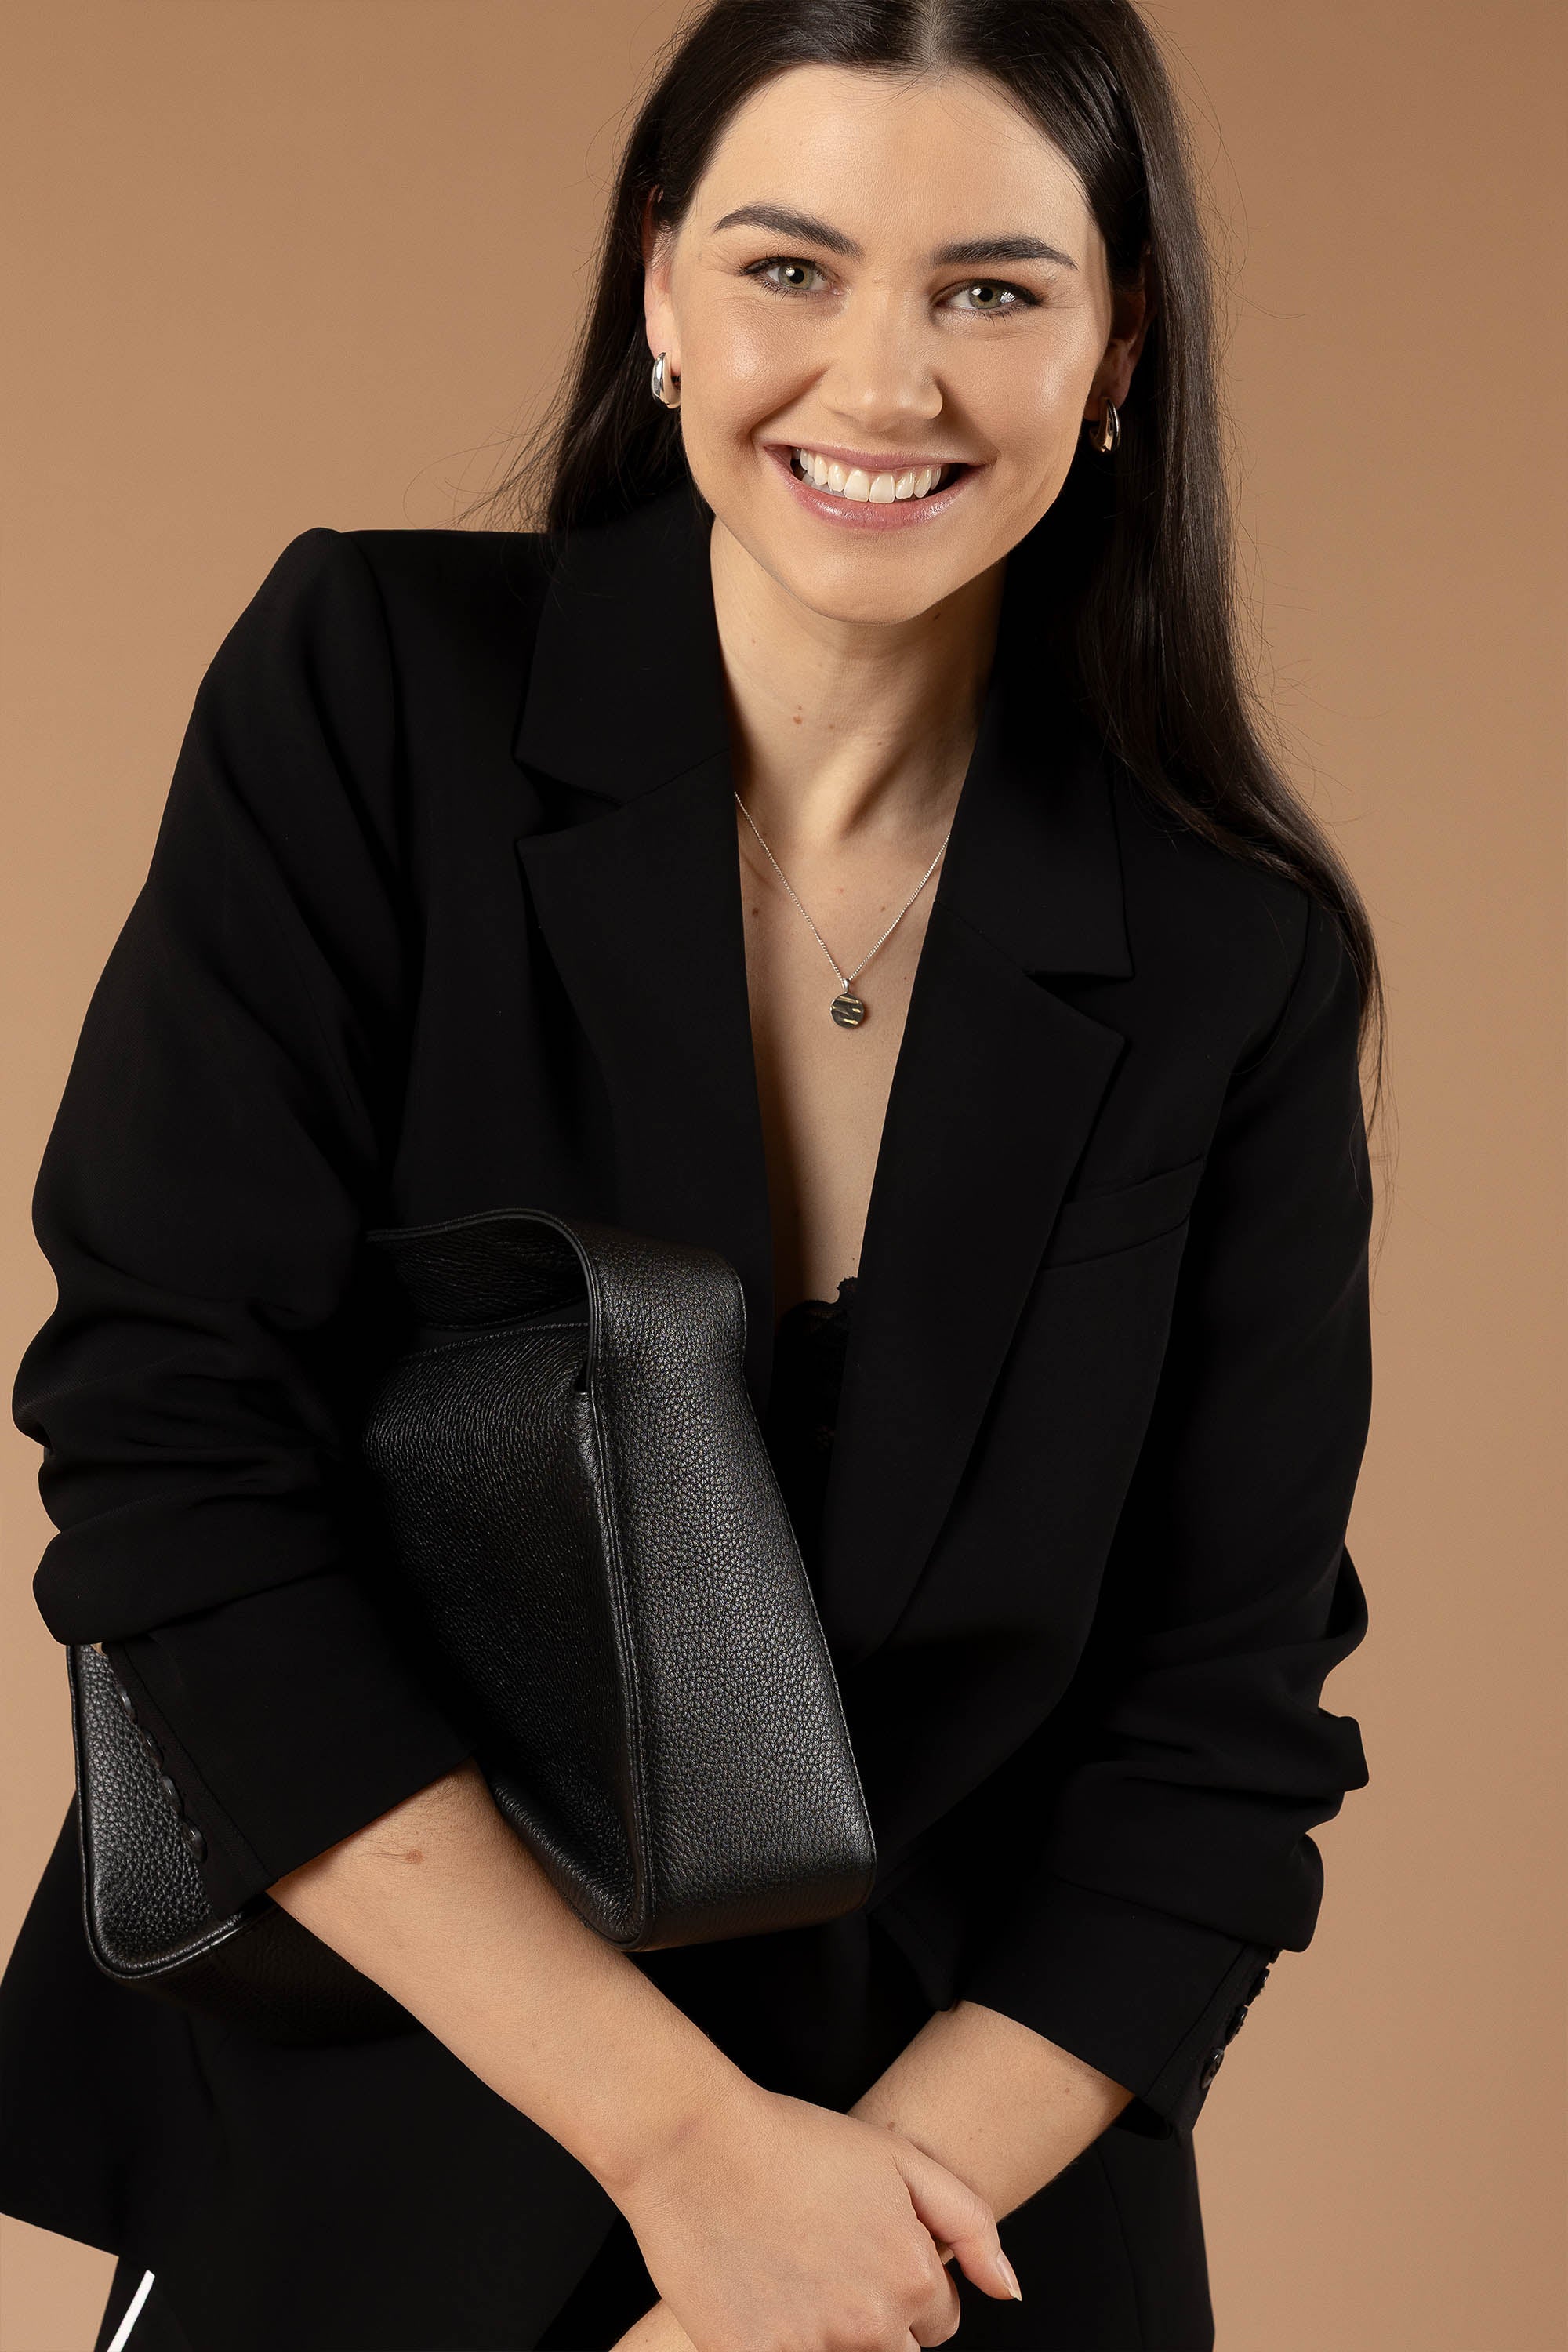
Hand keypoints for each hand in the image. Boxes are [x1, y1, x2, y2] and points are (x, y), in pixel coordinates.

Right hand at [607, 2078, 1019, 2350]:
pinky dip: (785, 2342)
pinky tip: (762, 2299)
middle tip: (828, 2268)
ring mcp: (814, 2347)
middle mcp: (873, 2322)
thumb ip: (970, 2224)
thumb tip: (1010, 2291)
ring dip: (832, 2335)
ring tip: (794, 2278)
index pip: (938, 2324)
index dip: (906, 2288)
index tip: (866, 2255)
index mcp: (913, 2276)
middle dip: (875, 2323)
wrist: (696, 2145)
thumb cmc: (795, 2141)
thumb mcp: (900, 2158)